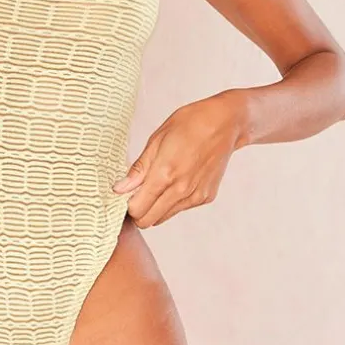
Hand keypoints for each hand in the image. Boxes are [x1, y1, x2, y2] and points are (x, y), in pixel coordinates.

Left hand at [112, 91, 242, 226]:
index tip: (126, 193)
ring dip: (155, 207)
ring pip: (164, 218)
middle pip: (148, 221)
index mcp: (165, 174)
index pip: (137, 210)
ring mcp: (195, 196)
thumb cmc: (189, 124)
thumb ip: (138, 169)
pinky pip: (180, 208)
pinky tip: (177, 180)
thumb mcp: (157, 139)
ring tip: (157, 183)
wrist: (225, 123)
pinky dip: (172, 201)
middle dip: (139, 211)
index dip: (127, 204)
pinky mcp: (206, 197)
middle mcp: (181, 190)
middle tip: (137, 192)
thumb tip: (119, 189)